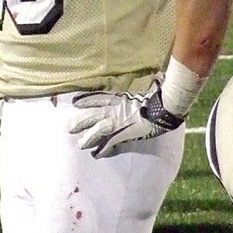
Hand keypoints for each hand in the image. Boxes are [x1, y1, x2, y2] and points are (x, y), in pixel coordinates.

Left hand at [68, 79, 184, 157]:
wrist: (164, 108)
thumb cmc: (157, 98)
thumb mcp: (143, 91)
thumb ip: (139, 88)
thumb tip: (154, 78)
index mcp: (118, 98)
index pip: (97, 98)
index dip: (85, 100)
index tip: (75, 102)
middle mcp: (115, 110)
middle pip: (92, 115)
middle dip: (80, 122)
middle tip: (69, 128)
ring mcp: (119, 122)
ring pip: (98, 130)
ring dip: (88, 138)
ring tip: (80, 144)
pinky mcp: (125, 134)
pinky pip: (111, 143)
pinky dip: (103, 149)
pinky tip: (96, 155)